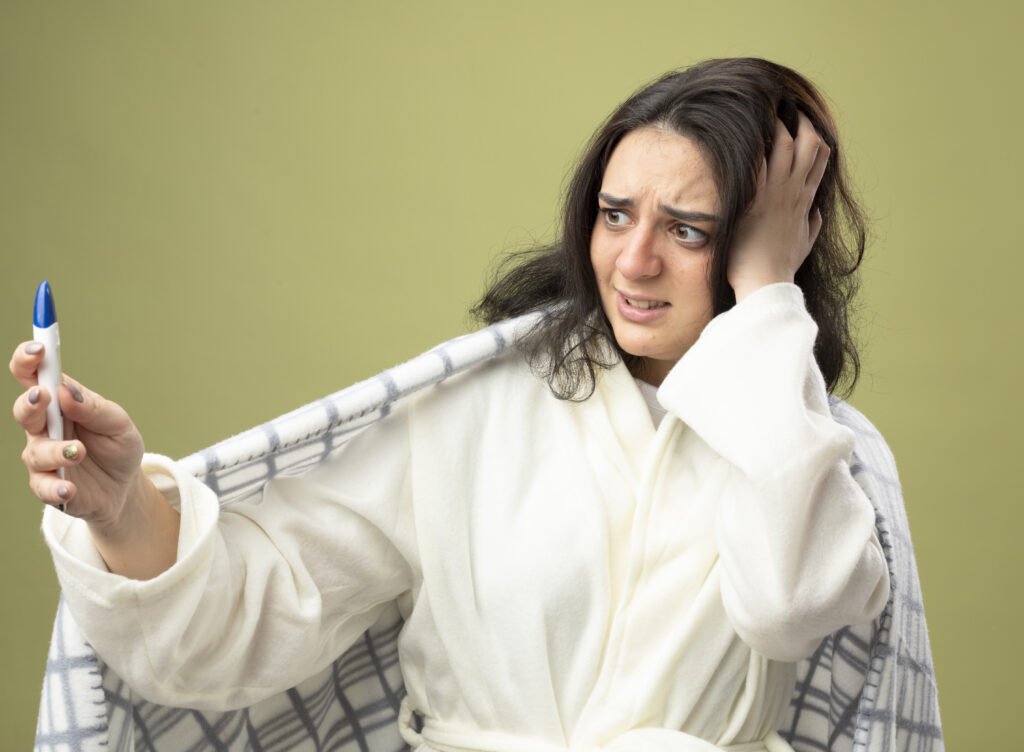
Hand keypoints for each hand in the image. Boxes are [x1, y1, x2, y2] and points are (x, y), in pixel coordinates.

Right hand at [10, 341, 145, 528]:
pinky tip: (69, 489)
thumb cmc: (117, 446)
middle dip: (30, 403)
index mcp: (60, 402)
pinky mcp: (48, 485)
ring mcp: (44, 457)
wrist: (125, 486)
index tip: (38, 350)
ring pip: (35, 451)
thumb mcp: (118, 423)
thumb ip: (94, 408)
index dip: (29, 360)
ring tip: (78, 451)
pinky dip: (55, 488)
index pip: (35, 376)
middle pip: (24, 410)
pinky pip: (42, 487)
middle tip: (43, 397)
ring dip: (54, 450)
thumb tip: (66, 392)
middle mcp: (45, 427)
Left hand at [728, 111, 828, 300]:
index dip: (816, 139)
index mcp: (805, 202)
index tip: (808, 125)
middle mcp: (794, 192)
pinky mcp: (755, 199)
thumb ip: (811, 226)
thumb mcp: (803, 245)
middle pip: (809, 146)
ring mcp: (776, 193)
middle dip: (801, 123)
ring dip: (778, 125)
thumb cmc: (780, 267)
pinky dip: (754, 143)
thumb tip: (815, 213)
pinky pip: (757, 162)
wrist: (766, 282)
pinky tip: (748, 128)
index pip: (819, 161)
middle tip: (789, 108)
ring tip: (768, 109)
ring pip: (786, 146)